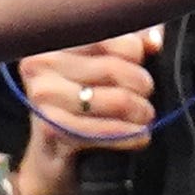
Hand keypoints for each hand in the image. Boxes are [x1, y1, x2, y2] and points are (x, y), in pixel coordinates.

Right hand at [9, 29, 161, 194]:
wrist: (48, 160)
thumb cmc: (77, 107)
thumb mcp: (99, 69)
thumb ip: (128, 45)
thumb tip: (154, 42)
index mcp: (52, 41)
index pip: (108, 34)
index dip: (135, 51)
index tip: (141, 64)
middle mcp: (40, 65)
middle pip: (114, 67)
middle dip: (142, 84)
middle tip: (147, 96)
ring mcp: (43, 98)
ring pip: (116, 99)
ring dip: (140, 111)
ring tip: (145, 117)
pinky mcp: (52, 130)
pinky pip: (105, 130)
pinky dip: (129, 135)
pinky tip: (140, 137)